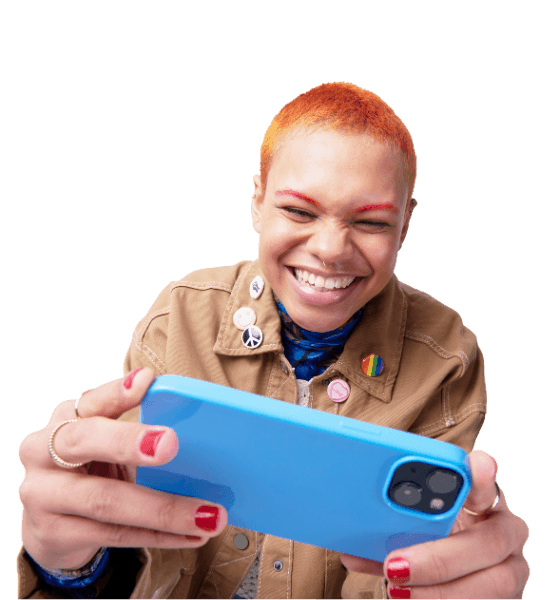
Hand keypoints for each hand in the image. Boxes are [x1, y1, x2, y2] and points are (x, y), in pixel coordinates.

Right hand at [18, 367, 227, 569]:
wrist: (49, 521)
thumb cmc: (90, 468)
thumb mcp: (105, 441)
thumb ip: (137, 429)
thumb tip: (199, 432)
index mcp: (66, 419)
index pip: (91, 400)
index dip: (117, 391)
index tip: (146, 380)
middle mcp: (44, 451)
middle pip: (84, 442)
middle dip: (128, 442)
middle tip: (170, 443)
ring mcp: (43, 495)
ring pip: (106, 501)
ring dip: (164, 509)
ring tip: (208, 515)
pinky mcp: (53, 533)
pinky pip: (114, 535)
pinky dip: (158, 535)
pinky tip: (191, 535)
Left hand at [340, 450, 529, 598]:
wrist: (451, 572)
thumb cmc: (431, 537)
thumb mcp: (413, 526)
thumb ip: (392, 525)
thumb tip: (348, 546)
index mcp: (484, 499)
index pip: (488, 482)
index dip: (483, 475)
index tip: (474, 467)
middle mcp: (505, 531)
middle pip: (488, 542)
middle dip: (438, 557)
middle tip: (395, 563)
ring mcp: (512, 568)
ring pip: (494, 583)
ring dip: (440, 591)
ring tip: (397, 589)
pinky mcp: (510, 598)